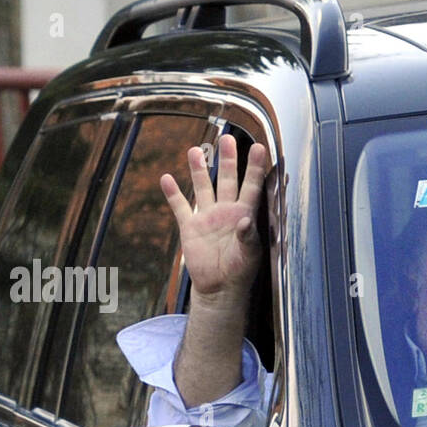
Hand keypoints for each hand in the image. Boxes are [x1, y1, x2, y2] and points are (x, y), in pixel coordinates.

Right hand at [160, 133, 267, 307]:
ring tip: (196, 150)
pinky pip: (180, 207)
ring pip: (203, 187)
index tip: (260, 148)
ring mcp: (207, 217)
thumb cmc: (240, 271)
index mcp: (244, 215)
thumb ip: (248, 237)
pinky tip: (166, 178)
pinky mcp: (190, 226)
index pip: (252, 186)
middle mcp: (226, 211)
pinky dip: (173, 194)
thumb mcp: (249, 255)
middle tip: (228, 138)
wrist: (219, 288)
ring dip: (199, 170)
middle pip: (228, 179)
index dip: (255, 168)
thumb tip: (247, 221)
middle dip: (228, 159)